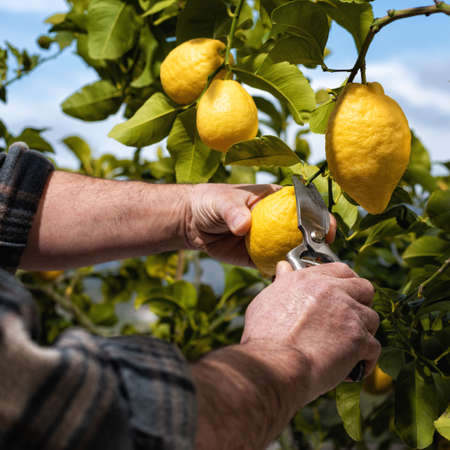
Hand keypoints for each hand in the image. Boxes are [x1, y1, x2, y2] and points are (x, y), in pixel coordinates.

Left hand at [185, 183, 336, 265]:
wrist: (193, 223)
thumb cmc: (210, 202)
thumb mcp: (222, 201)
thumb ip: (233, 211)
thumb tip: (244, 226)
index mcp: (277, 200)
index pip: (305, 206)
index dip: (321, 216)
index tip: (327, 229)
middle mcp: (279, 221)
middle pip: (306, 232)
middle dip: (320, 244)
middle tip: (323, 256)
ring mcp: (271, 241)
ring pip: (294, 252)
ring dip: (304, 263)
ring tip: (308, 273)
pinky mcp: (260, 258)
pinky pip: (275, 268)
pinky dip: (281, 275)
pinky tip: (288, 285)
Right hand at [241, 262, 380, 403]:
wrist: (274, 364)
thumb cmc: (264, 337)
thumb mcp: (266, 300)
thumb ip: (282, 282)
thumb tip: (283, 268)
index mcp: (307, 279)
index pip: (339, 270)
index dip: (345, 283)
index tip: (343, 295)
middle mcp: (330, 290)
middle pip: (364, 288)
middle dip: (362, 303)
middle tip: (351, 320)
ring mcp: (348, 313)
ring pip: (372, 318)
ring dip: (363, 332)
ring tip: (348, 348)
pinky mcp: (359, 338)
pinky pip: (374, 348)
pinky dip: (365, 360)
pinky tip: (351, 369)